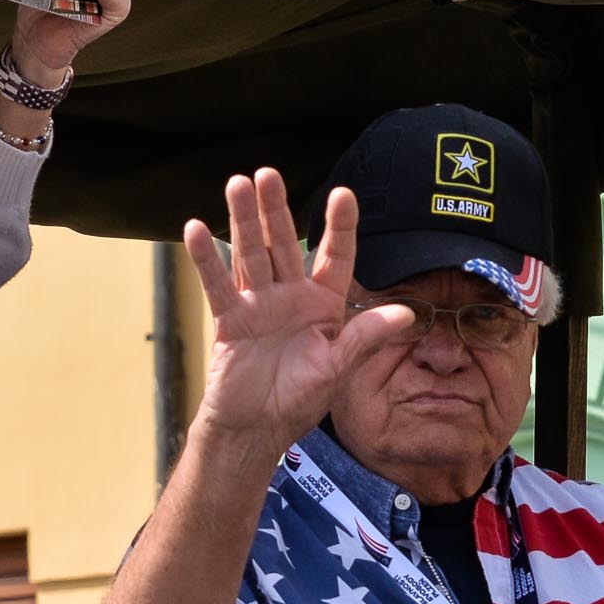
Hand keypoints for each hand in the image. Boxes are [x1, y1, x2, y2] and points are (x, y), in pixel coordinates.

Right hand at [181, 169, 411, 456]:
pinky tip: (197, 228)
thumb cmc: (299, 401)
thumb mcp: (338, 369)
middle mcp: (291, 297)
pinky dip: (207, 259)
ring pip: (251, 254)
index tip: (342, 194)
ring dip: (243, 221)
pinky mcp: (230, 320)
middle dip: (277, 210)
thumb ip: (365, 337)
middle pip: (284, 244)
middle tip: (269, 174)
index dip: (340, 227)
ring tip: (237, 184)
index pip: (335, 257)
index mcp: (324, 305)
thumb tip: (407, 314)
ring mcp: (258, 304)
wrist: (256, 429)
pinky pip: (218, 285)